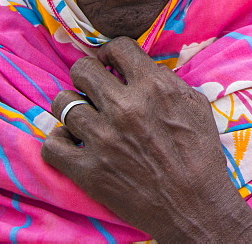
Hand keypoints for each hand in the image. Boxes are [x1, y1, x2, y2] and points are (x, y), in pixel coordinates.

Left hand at [41, 37, 251, 242]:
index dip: (111, 52)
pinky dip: (58, 141)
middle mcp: (124, 107)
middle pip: (81, 69)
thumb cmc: (200, 154)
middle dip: (87, 73)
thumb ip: (167, 81)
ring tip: (83, 115)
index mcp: (153, 87)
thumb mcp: (196, 104)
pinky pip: (51, 144)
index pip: (117, 47)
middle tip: (93, 86)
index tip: (110, 63)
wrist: (194, 205)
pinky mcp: (87, 170)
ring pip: (62, 103)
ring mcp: (102, 139)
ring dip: (73, 106)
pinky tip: (71, 142)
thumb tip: (143, 68)